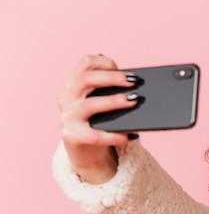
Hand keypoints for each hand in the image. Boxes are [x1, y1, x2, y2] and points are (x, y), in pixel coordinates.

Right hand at [58, 55, 138, 183]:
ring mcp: (68, 117)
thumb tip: (136, 86)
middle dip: (112, 78)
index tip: (120, 67)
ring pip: (90, 104)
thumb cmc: (98, 123)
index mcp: (74, 84)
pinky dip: (115, 136)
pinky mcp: (72, 136)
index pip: (85, 63)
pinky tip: (131, 135)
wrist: (84, 151)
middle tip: (134, 82)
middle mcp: (67, 97)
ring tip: (134, 101)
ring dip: (114, 101)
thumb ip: (110, 91)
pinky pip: (95, 135)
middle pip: (86, 79)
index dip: (103, 61)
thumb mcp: (100, 103)